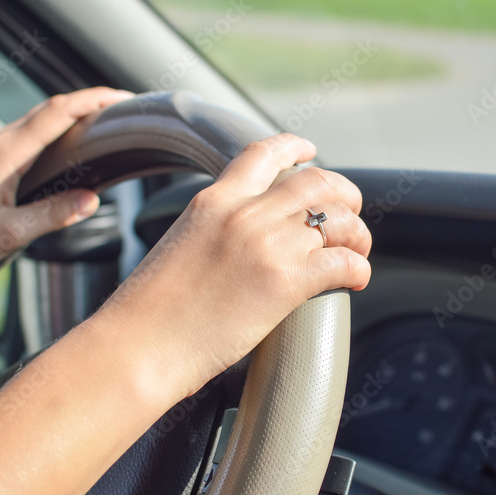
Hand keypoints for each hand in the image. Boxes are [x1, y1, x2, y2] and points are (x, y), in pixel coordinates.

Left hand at [0, 87, 132, 278]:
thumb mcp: (10, 234)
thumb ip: (54, 214)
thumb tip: (92, 200)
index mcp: (5, 153)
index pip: (58, 112)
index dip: (93, 100)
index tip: (123, 98)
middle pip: (50, 109)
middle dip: (88, 103)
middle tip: (122, 109)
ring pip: (36, 120)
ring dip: (70, 116)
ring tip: (102, 124)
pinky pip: (25, 135)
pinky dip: (53, 132)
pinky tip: (66, 146)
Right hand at [91, 133, 371, 399]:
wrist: (137, 347)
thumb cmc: (147, 312)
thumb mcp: (178, 247)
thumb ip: (212, 232)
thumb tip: (237, 246)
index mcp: (212, 201)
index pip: (263, 154)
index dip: (295, 147)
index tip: (310, 151)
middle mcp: (243, 214)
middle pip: (316, 181)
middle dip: (343, 194)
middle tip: (349, 212)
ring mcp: (267, 245)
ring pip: (337, 220)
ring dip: (356, 234)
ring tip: (357, 250)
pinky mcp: (285, 283)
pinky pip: (342, 262)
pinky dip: (358, 268)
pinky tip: (355, 280)